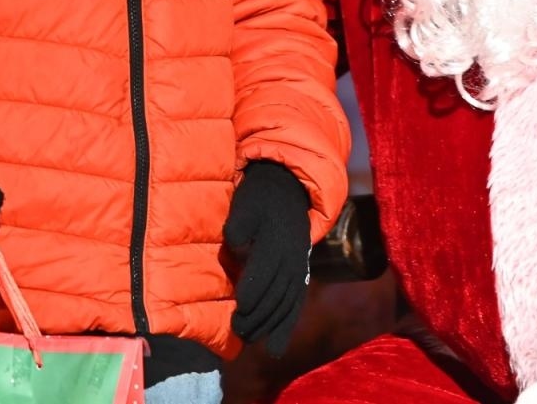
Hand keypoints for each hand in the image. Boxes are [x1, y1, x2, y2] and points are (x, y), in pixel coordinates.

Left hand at [223, 160, 311, 355]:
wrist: (288, 189)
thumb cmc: (259, 198)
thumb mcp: (246, 204)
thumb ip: (240, 225)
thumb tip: (235, 244)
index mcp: (277, 241)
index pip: (265, 271)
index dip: (253, 291)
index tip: (238, 308)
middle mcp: (291, 258)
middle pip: (276, 293)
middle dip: (258, 315)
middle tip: (238, 329)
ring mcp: (298, 267)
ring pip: (287, 303)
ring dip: (271, 324)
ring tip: (252, 339)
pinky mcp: (301, 274)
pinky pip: (296, 304)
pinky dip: (287, 326)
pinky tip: (276, 348)